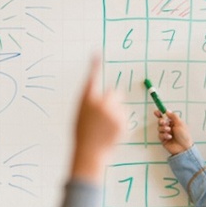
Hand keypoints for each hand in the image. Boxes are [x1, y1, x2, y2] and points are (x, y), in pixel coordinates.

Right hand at [70, 58, 123, 181]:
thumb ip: (90, 104)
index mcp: (86, 101)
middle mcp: (99, 103)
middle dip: (113, 99)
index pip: (91, 79)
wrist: (90, 152)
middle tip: (108, 111)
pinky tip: (111, 132)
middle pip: (114, 92)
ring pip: (120, 107)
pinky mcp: (122, 121)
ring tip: (106, 128)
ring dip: (116, 113)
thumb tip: (101, 97)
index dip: (94, 66)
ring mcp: (112, 112)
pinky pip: (124, 117)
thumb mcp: (81, 116)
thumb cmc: (83, 135)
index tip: (96, 54)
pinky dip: (120, 123)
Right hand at [156, 109, 193, 155]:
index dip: (160, 114)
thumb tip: (167, 111)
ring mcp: (166, 133)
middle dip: (161, 121)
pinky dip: (164, 135)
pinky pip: (160, 135)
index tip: (156, 112)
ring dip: (163, 128)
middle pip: (160, 122)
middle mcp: (169, 127)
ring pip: (159, 128)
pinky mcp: (163, 140)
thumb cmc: (184, 135)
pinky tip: (169, 137)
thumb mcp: (180, 123)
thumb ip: (173, 116)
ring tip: (169, 131)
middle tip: (164, 123)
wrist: (184, 147)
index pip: (165, 117)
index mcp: (174, 123)